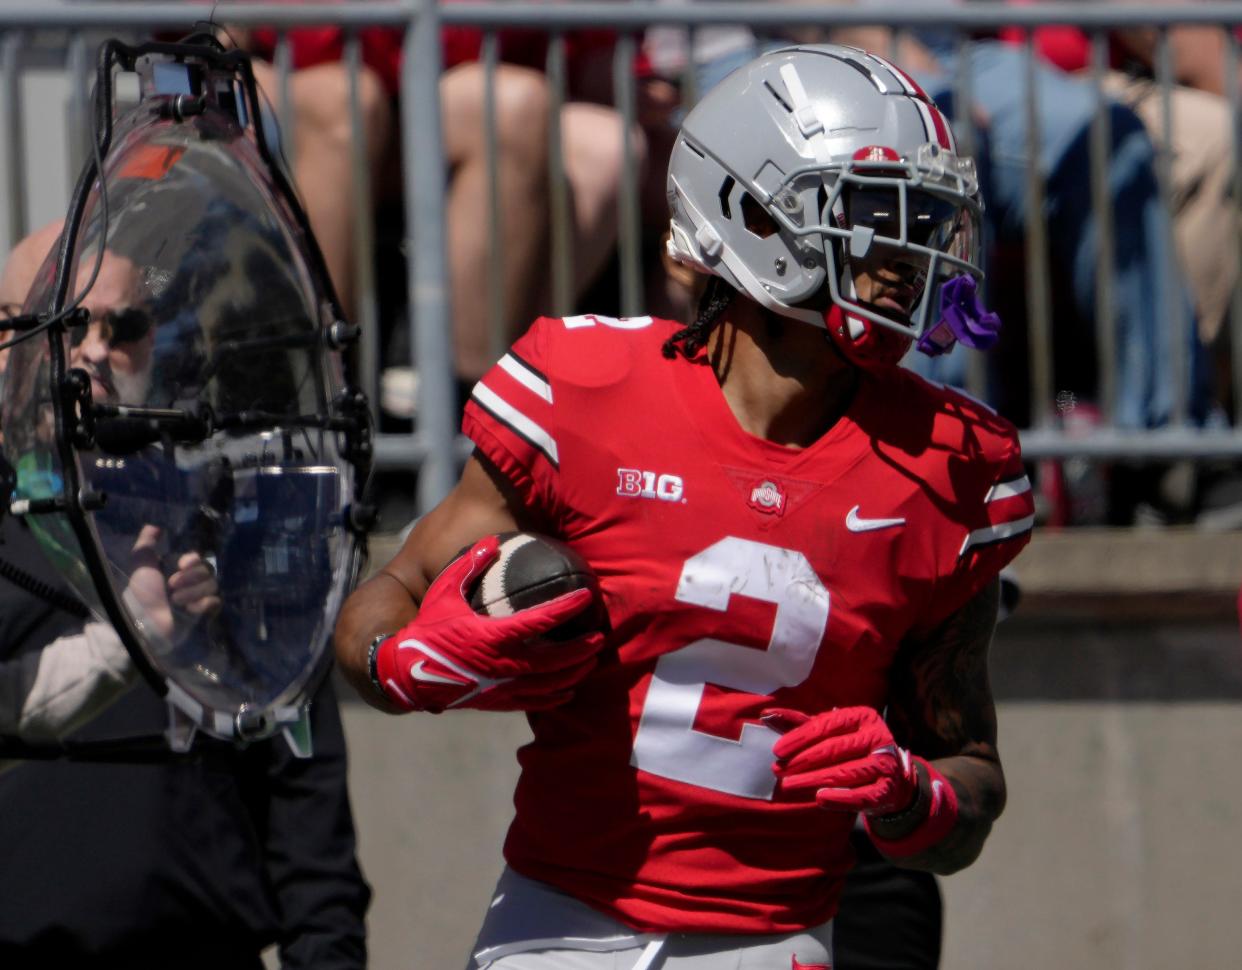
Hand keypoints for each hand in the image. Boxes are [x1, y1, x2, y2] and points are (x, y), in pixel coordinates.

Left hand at [125, 525, 220, 641]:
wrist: (143, 621)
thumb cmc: (140, 592)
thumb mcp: (140, 562)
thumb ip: (147, 542)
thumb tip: (156, 523)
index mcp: (178, 570)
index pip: (199, 557)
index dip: (193, 559)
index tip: (181, 563)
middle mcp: (191, 582)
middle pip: (208, 570)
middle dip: (191, 577)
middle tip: (172, 586)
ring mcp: (198, 598)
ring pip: (212, 585)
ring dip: (192, 591)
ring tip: (175, 600)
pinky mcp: (204, 614)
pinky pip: (214, 602)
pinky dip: (202, 604)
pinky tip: (188, 610)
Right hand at [374, 535, 603, 712]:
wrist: (406, 673)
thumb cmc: (426, 629)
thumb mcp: (444, 592)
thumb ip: (468, 566)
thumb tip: (490, 542)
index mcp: (493, 635)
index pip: (542, 620)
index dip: (567, 607)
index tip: (585, 597)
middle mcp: (503, 664)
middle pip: (556, 660)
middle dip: (582, 649)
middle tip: (599, 637)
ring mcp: (502, 686)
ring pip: (550, 684)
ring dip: (574, 673)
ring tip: (589, 662)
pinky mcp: (497, 701)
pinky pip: (534, 703)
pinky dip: (555, 697)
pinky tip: (567, 691)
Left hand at [767, 706, 919, 815]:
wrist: (887, 776)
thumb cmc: (849, 749)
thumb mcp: (826, 732)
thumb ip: (797, 723)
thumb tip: (766, 714)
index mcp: (862, 716)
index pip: (826, 725)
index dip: (799, 738)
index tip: (777, 751)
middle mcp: (877, 737)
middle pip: (834, 749)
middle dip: (802, 761)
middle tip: (778, 771)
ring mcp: (885, 764)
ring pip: (845, 772)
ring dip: (813, 780)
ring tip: (789, 785)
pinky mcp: (888, 789)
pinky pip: (862, 796)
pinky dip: (840, 798)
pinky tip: (819, 799)